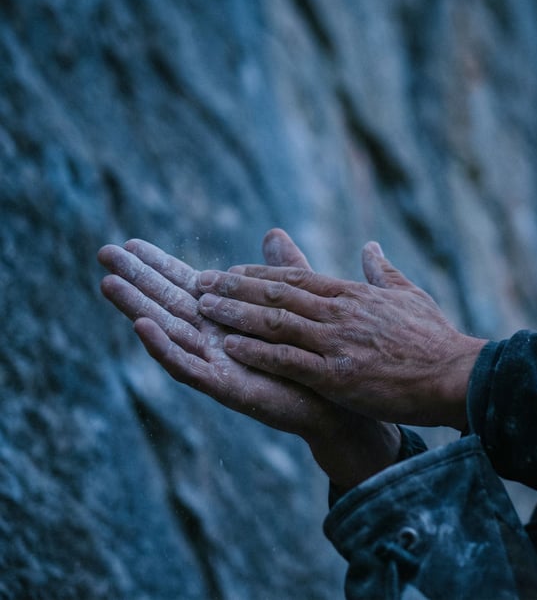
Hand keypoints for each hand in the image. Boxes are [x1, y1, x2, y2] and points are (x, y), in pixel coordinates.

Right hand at [98, 233, 400, 490]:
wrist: (336, 401)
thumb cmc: (313, 355)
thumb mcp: (296, 302)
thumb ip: (283, 269)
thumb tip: (273, 232)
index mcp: (229, 318)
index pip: (186, 285)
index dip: (159, 264)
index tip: (131, 241)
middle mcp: (214, 339)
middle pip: (166, 304)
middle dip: (136, 279)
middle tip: (104, 252)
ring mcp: (215, 363)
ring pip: (167, 332)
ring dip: (137, 307)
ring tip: (109, 283)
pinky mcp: (224, 386)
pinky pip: (187, 366)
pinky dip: (164, 347)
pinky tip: (143, 325)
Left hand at [196, 229, 486, 429]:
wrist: (455, 375)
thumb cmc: (435, 339)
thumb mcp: (410, 296)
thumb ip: (384, 272)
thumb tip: (371, 246)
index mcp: (353, 295)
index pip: (297, 279)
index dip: (260, 275)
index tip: (230, 271)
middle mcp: (339, 313)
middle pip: (277, 295)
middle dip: (235, 288)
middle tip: (200, 283)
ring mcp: (337, 343)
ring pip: (275, 323)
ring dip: (236, 314)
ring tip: (203, 308)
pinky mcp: (338, 375)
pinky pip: (288, 360)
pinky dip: (256, 352)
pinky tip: (229, 347)